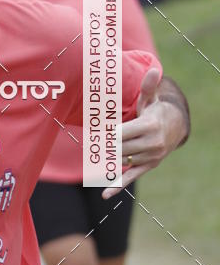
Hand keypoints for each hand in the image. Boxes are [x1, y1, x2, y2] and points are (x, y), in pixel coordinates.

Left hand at [102, 68, 182, 198]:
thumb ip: (149, 87)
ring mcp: (150, 157)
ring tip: (94, 154)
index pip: (123, 132)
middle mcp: (152, 143)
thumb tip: (153, 69)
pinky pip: (131, 178)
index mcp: (150, 126)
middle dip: (104, 146)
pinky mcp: (147, 166)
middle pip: (120, 147)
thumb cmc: (155, 111)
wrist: (174, 128)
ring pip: (122, 160)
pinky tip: (104, 194)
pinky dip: (117, 186)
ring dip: (107, 158)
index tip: (95, 131)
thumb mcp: (151, 99)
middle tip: (90, 142)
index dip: (108, 133)